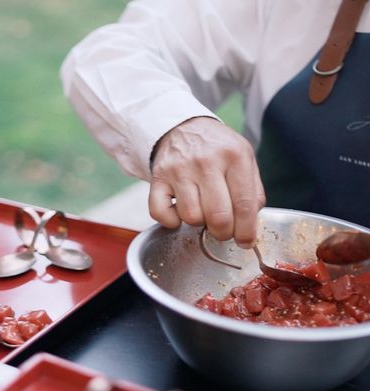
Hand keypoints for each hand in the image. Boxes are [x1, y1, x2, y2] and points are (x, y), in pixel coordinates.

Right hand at [149, 117, 265, 247]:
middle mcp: (206, 162)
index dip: (247, 231)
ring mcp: (179, 169)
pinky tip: (179, 211)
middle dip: (223, 233)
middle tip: (223, 230)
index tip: (245, 242)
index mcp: (234, 156)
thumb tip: (251, 224)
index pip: (244, 205)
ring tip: (201, 211)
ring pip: (191, 217)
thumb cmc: (217, 149)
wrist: (183, 127)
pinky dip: (170, 221)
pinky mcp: (158, 177)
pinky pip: (160, 213)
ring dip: (198, 222)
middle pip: (218, 217)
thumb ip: (253, 190)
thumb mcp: (244, 158)